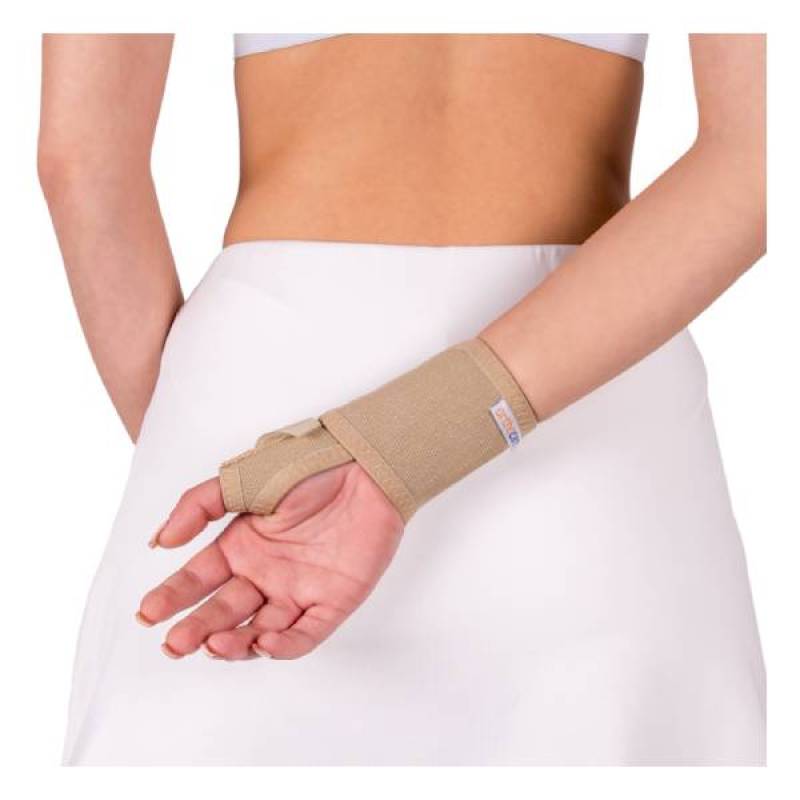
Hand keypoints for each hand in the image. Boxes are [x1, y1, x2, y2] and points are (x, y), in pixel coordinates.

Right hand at [135, 462, 404, 659]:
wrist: (365, 465)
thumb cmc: (307, 468)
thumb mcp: (244, 480)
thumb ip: (199, 506)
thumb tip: (158, 542)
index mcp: (242, 547)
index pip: (199, 580)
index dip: (172, 597)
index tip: (147, 613)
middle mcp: (266, 574)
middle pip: (224, 611)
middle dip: (197, 630)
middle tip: (174, 644)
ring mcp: (298, 590)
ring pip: (260, 631)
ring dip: (236, 643)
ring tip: (214, 644)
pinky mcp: (333, 601)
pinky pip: (307, 633)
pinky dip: (286, 645)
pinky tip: (264, 642)